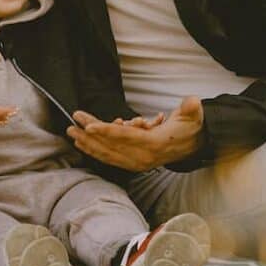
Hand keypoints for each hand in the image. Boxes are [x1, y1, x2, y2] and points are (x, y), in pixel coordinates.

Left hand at [67, 97, 202, 170]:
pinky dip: (96, 151)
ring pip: (108, 154)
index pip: (126, 137)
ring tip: (72, 133)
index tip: (89, 126)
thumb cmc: (189, 128)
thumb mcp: (193, 115)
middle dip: (90, 136)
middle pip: (111, 146)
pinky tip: (83, 144)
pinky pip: (110, 158)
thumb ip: (192, 108)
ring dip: (88, 144)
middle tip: (72, 124)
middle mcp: (143, 157)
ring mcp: (136, 163)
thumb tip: (192, 102)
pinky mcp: (132, 163)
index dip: (106, 131)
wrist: (192, 146)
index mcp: (154, 144)